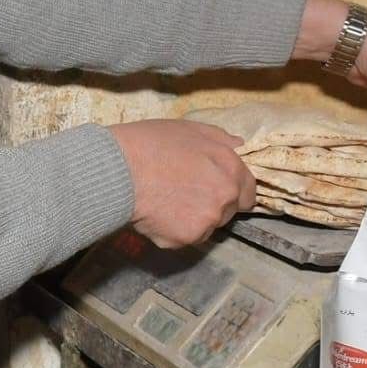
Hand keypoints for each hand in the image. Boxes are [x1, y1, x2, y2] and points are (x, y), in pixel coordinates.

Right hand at [108, 120, 254, 247]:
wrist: (117, 169)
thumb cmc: (150, 143)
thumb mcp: (189, 129)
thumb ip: (221, 140)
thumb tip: (238, 148)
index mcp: (230, 169)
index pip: (248, 193)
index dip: (232, 190)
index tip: (214, 189)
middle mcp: (225, 198)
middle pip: (227, 211)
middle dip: (211, 204)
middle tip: (183, 192)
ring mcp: (207, 221)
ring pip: (206, 226)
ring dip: (192, 219)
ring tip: (166, 201)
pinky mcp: (186, 238)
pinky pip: (184, 238)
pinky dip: (172, 230)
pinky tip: (155, 213)